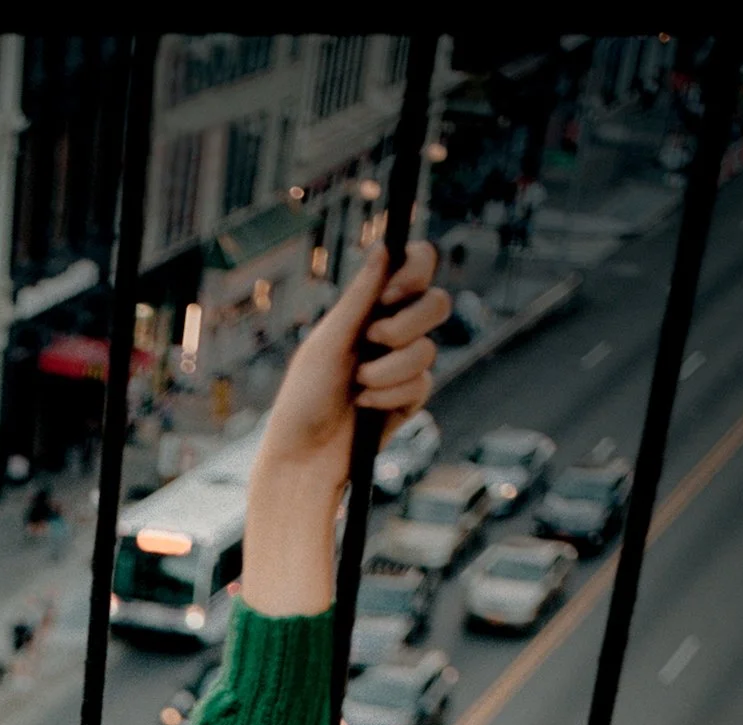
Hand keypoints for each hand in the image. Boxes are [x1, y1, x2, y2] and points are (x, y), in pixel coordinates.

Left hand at [258, 234, 450, 496]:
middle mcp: (393, 329)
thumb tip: (385, 248)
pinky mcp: (410, 397)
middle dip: (406, 325)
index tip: (390, 295)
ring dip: (388, 370)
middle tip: (372, 340)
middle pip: (437, 303)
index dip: (415, 271)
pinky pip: (422, 384)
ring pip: (428, 350)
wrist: (305, 458)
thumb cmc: (305, 397)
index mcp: (370, 306)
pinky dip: (389, 396)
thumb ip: (360, 298)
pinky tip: (365, 407)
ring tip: (357, 385)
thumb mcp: (328, 342)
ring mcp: (404, 363)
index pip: (415, 266)